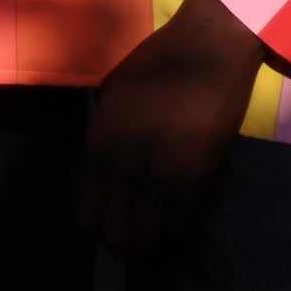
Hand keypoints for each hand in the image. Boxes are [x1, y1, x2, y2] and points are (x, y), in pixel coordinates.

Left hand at [74, 0, 264, 254]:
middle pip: (113, 235)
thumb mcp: (113, 93)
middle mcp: (124, 167)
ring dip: (148, 235)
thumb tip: (101, 166)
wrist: (208, 49)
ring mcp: (160, 176)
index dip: (93, 217)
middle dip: (120, 234)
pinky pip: (179, 228)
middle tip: (131, 219)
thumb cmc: (157, 62)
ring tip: (154, 219)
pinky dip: (176, 227)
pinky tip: (176, 211)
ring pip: (146, 240)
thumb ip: (104, 134)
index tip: (105, 209)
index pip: (83, 212)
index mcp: (98, 143)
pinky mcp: (196, 180)